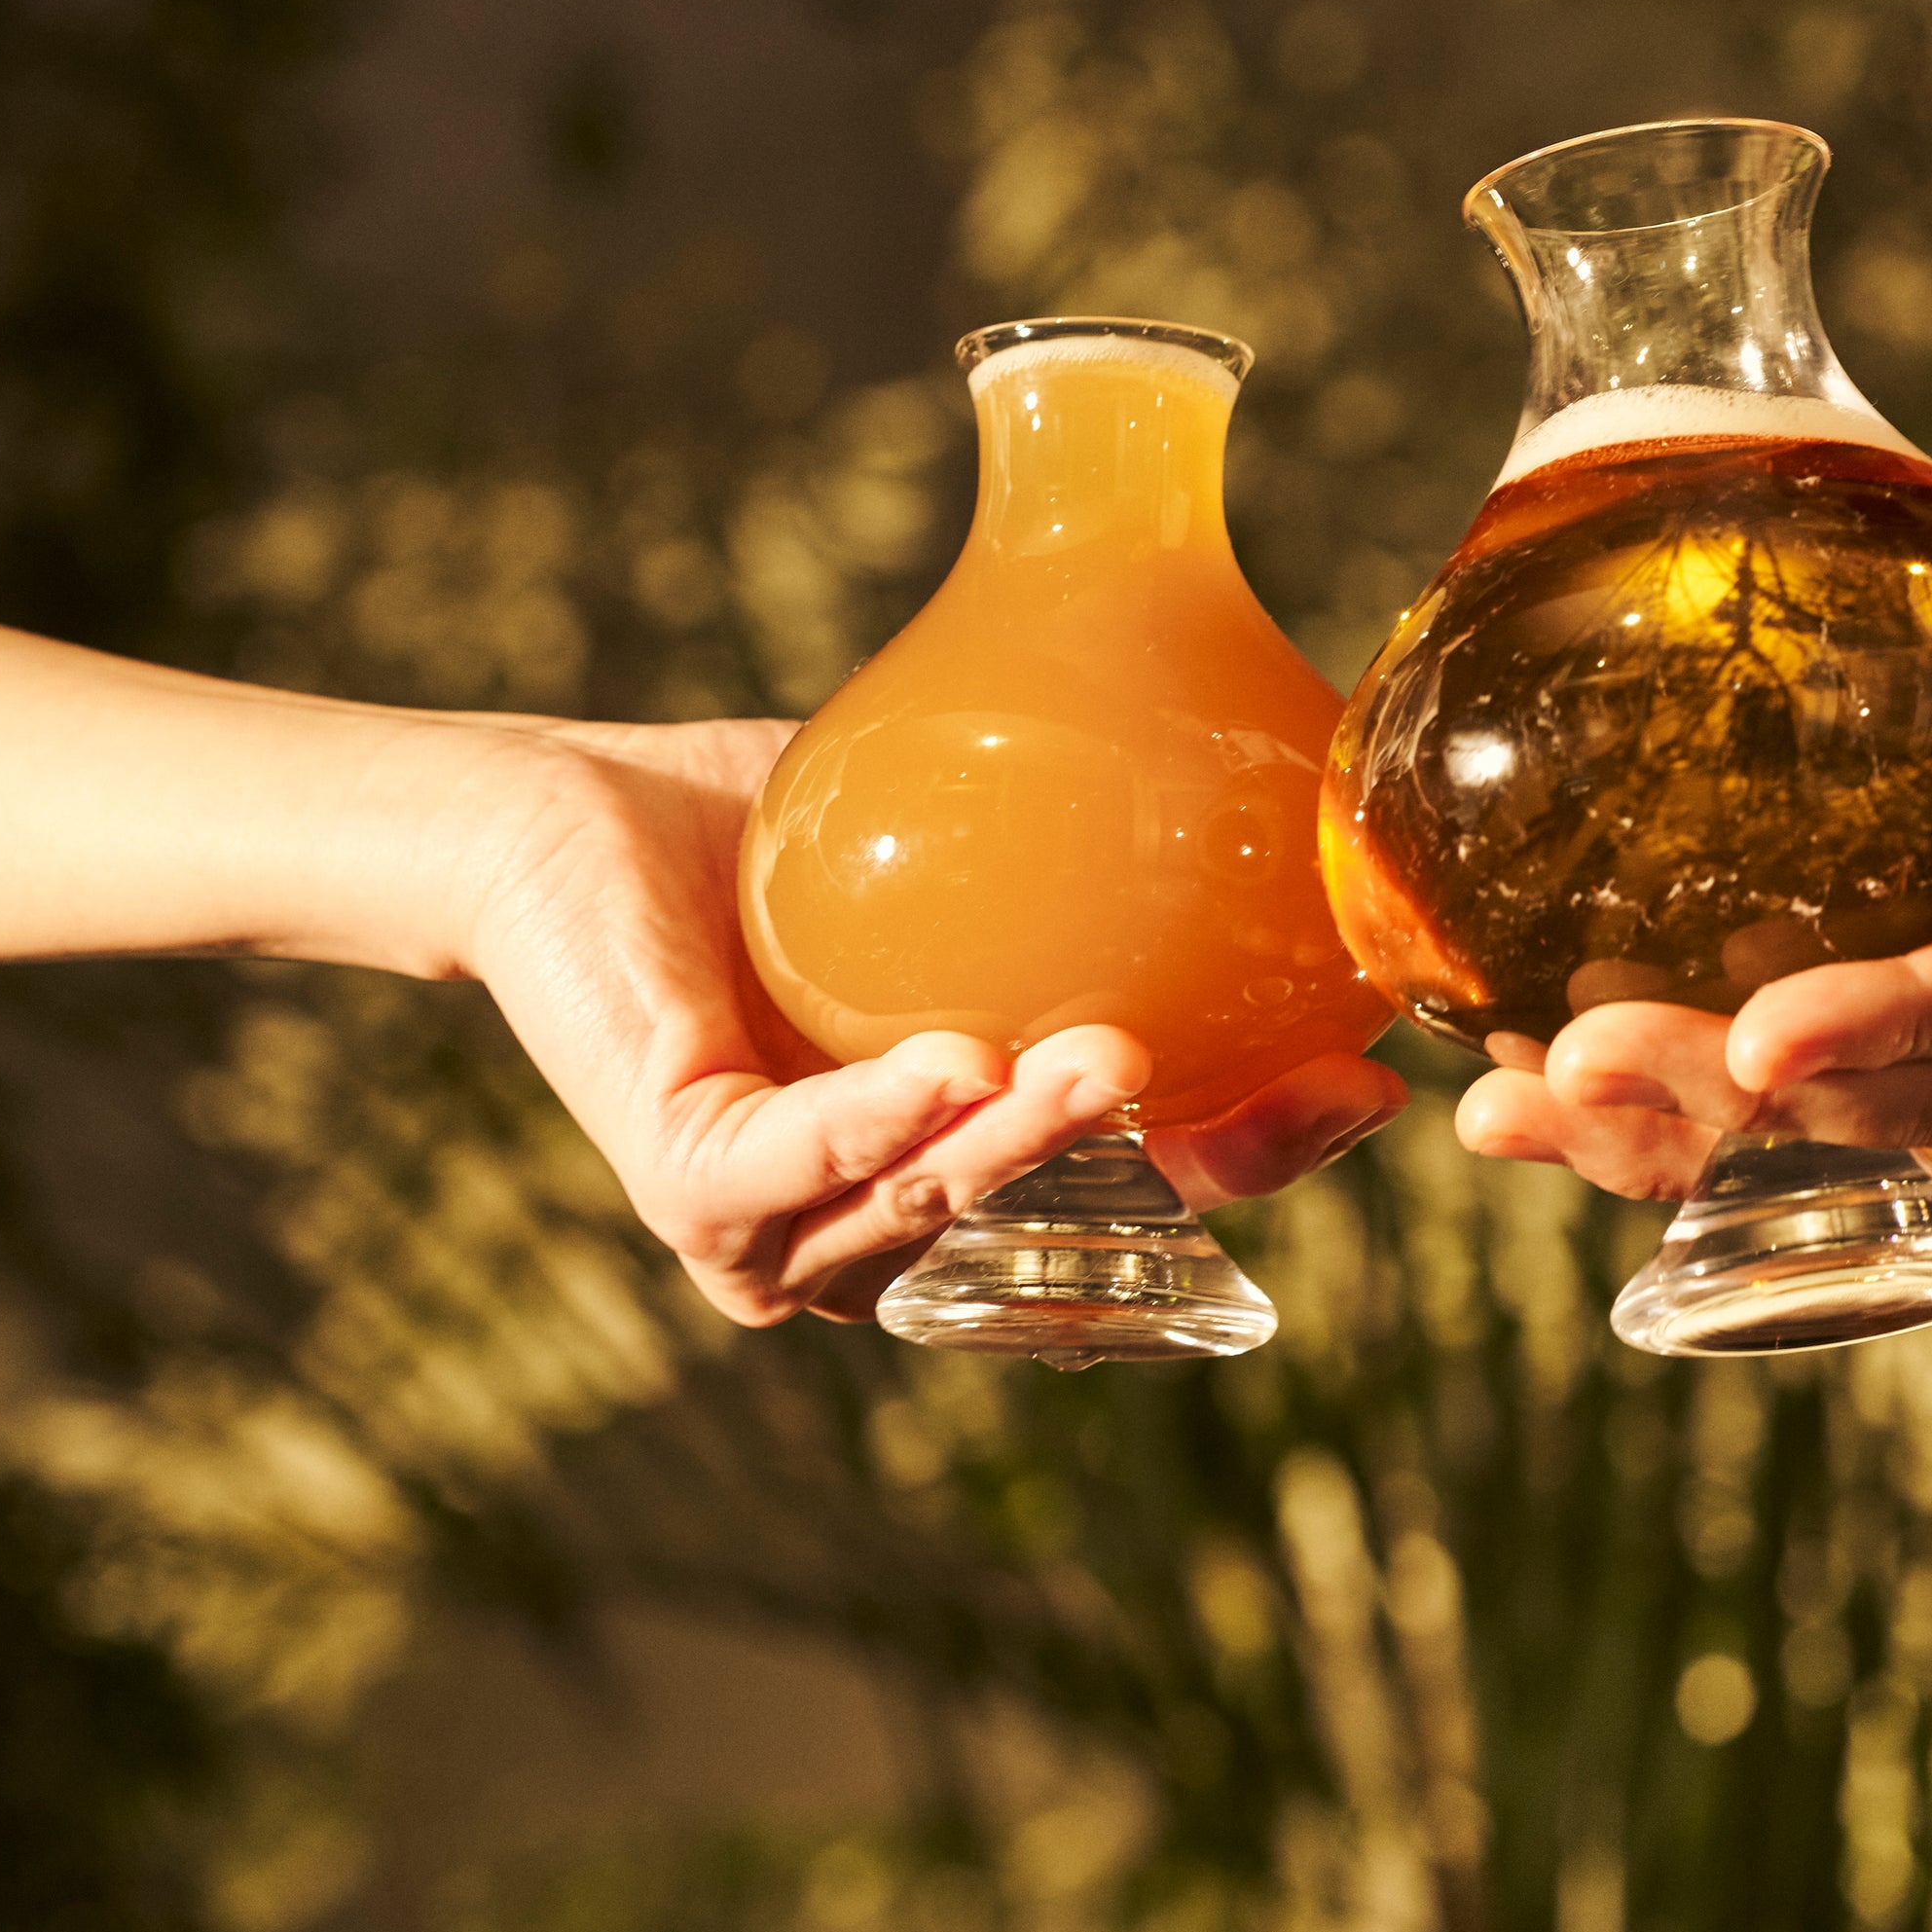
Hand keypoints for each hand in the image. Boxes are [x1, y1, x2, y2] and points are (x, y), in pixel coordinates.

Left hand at [451, 717, 1403, 1324]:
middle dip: (1192, 1176)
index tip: (1367, 1078)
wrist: (564, 812)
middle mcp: (892, 1221)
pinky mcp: (685, 1188)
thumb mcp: (962, 834)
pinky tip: (946, 1069)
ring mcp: (784, 1228)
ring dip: (1028, 1150)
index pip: (1153, 1185)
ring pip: (934, 1218)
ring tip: (1113, 1058)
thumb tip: (1275, 701)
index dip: (1268, 1150)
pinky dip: (870, 1133)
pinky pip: (786, 1182)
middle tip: (1288, 1083)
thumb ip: (1096, 818)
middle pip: (1075, 1230)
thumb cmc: (760, 833)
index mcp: (979, 1155)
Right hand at [1453, 290, 1931, 1193]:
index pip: (1887, 1107)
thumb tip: (1740, 738)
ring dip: (1766, 1092)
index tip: (1524, 1098)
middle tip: (1508, 1109)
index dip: (1700, 1133)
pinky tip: (1782, 1023)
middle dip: (1686, 1138)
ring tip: (1596, 1075)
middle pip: (1899, 1134)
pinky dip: (1916, 1009)